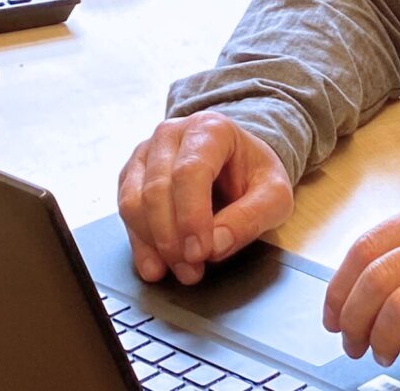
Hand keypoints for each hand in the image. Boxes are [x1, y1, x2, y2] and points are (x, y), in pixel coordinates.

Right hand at [117, 111, 293, 285]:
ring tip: (181, 270)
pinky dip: (140, 242)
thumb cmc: (255, 175)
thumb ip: (251, 218)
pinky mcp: (132, 175)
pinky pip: (125, 211)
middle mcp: (171, 134)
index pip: (190, 171)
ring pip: (134, 202)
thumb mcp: (275, 196)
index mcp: (210, 129)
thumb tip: (215, 246)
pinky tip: (156, 264)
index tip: (200, 252)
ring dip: (154, 244)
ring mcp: (146, 153)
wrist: (238, 163)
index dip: (192, 216)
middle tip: (192, 270)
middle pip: (158, 189)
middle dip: (173, 238)